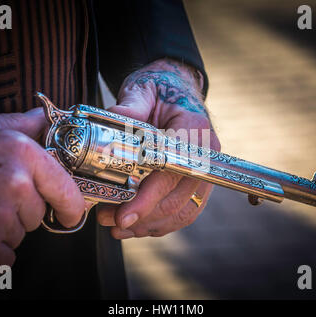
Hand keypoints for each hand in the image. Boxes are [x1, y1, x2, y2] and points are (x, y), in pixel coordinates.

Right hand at [0, 109, 85, 274]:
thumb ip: (19, 125)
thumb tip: (43, 118)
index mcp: (23, 154)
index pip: (65, 188)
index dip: (71, 206)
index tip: (72, 215)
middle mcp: (17, 185)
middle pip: (37, 215)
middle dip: (19, 211)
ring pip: (18, 236)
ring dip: (1, 231)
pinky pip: (3, 260)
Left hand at [97, 58, 220, 238]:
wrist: (177, 89)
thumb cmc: (160, 89)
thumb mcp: (143, 89)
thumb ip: (132, 105)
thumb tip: (114, 119)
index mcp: (194, 131)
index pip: (172, 171)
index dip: (148, 197)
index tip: (123, 214)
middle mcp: (206, 155)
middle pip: (177, 198)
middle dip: (142, 216)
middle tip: (109, 220)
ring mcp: (205, 171)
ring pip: (182, 211)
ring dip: (149, 225)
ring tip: (118, 227)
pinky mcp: (197, 182)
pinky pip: (185, 212)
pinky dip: (161, 223)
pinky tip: (137, 226)